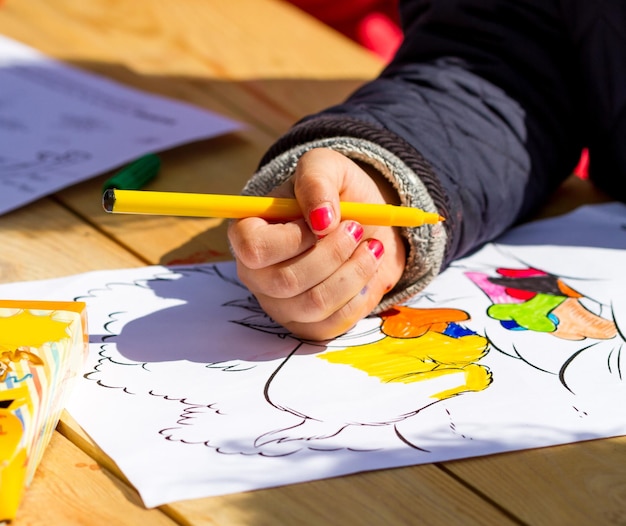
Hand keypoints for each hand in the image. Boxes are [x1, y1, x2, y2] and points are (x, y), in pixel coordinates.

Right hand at [228, 148, 405, 339]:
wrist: (365, 225)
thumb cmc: (335, 195)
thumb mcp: (326, 167)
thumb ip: (316, 181)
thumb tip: (321, 220)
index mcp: (249, 233)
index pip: (254, 249)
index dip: (294, 239)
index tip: (326, 221)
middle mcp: (257, 274)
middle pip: (287, 282)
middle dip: (335, 254)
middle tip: (357, 229)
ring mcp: (280, 304)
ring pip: (314, 304)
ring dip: (354, 273)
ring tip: (370, 248)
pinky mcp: (307, 325)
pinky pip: (333, 324)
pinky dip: (360, 296)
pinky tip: (365, 273)